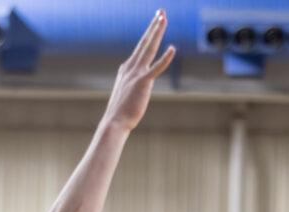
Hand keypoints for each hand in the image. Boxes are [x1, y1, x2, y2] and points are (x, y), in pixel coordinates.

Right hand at [103, 10, 175, 130]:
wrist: (115, 122)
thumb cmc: (121, 112)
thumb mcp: (127, 93)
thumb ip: (133, 83)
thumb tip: (138, 83)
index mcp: (127, 69)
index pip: (140, 48)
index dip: (149, 34)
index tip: (155, 21)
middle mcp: (130, 67)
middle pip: (144, 42)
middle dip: (153, 26)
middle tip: (161, 12)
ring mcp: (136, 74)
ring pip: (149, 48)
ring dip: (156, 32)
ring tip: (163, 18)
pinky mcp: (142, 83)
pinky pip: (156, 68)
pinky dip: (165, 58)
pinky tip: (173, 49)